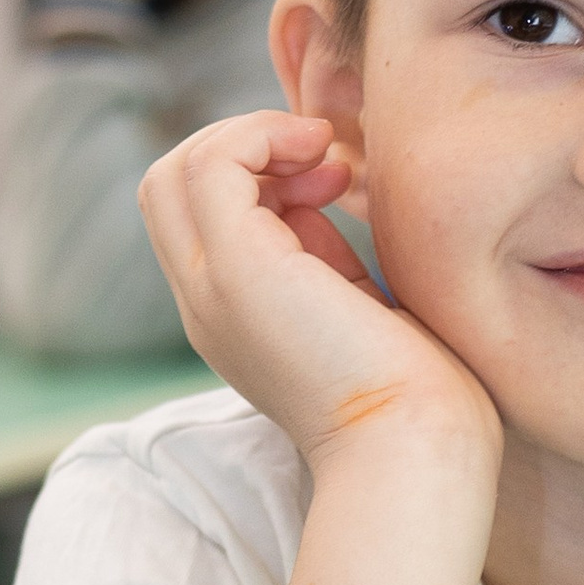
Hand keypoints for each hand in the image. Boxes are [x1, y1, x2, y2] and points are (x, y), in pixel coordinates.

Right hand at [139, 110, 500, 481]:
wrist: (415, 448)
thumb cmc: (413, 390)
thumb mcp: (351, 304)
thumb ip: (318, 253)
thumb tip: (311, 191)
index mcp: (228, 318)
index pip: (194, 217)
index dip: (254, 176)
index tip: (332, 183)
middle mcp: (204, 305)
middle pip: (168, 186)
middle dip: (242, 147)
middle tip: (322, 162)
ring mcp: (211, 288)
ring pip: (176, 169)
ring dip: (251, 137)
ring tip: (323, 157)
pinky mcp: (238, 270)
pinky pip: (213, 164)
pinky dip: (260, 136)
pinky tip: (323, 157)